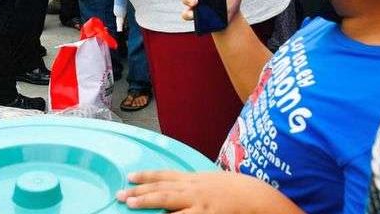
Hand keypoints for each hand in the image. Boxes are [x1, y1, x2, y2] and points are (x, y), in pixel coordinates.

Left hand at [117, 170, 305, 212]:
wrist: (259, 197)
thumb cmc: (239, 190)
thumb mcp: (214, 182)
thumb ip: (197, 185)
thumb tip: (183, 187)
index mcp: (196, 179)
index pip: (166, 175)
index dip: (147, 176)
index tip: (130, 176)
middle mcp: (194, 187)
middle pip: (161, 188)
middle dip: (139, 190)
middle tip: (120, 194)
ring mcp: (200, 201)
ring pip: (168, 200)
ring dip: (148, 201)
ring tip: (131, 204)